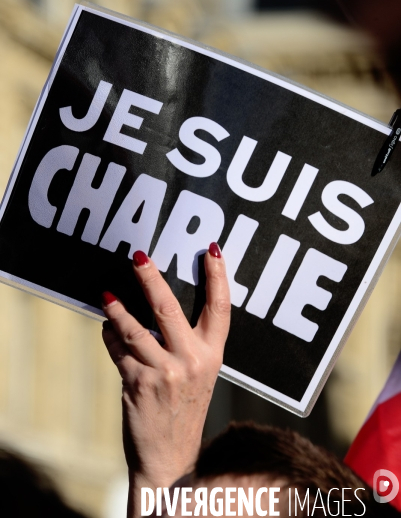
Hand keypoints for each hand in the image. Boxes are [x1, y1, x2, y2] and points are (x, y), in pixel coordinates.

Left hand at [101, 243, 229, 516]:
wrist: (170, 458)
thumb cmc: (185, 410)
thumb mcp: (200, 375)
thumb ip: (189, 344)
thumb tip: (162, 304)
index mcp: (212, 355)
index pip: (221, 307)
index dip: (217, 276)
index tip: (211, 249)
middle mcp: (192, 361)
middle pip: (168, 308)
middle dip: (151, 278)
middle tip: (139, 257)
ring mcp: (164, 373)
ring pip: (135, 328)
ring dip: (117, 308)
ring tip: (107, 294)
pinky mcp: (137, 383)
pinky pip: (119, 349)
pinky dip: (110, 335)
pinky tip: (107, 327)